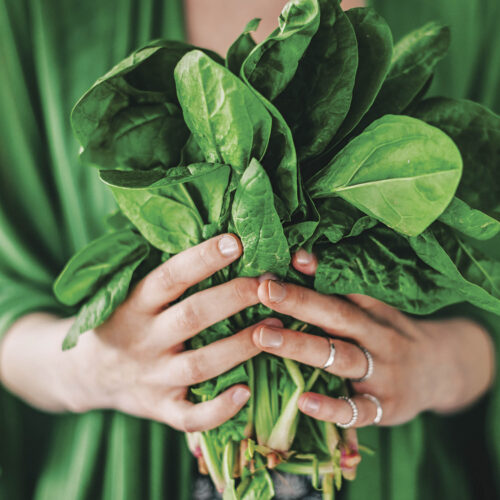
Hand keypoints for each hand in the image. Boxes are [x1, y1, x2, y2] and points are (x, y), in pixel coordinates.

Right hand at [1, 234, 272, 433]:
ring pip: (201, 364)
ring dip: (241, 346)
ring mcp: (152, 378)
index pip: (169, 277)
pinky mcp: (159, 409)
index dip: (202, 258)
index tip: (236, 241)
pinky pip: (190, 416)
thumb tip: (218, 241)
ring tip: (277, 326)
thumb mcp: (129, 294)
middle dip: (234, 297)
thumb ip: (165, 277)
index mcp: (133, 305)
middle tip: (269, 283)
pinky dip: (219, 409)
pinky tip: (246, 392)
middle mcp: (143, 340)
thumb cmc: (122, 323)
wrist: (86, 374)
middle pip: (192, 317)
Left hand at [251, 250, 494, 427]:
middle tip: (264, 291)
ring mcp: (383, 374)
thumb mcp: (373, 310)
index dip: (314, 275)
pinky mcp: (385, 408)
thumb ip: (338, 290)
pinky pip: (357, 410)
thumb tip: (298, 258)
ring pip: (342, 358)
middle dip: (300, 302)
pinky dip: (331, 408)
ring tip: (263, 337)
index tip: (283, 263)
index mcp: (374, 311)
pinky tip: (303, 401)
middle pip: (338, 317)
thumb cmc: (390, 335)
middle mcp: (379, 338)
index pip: (343, 289)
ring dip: (301, 347)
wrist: (442, 371)